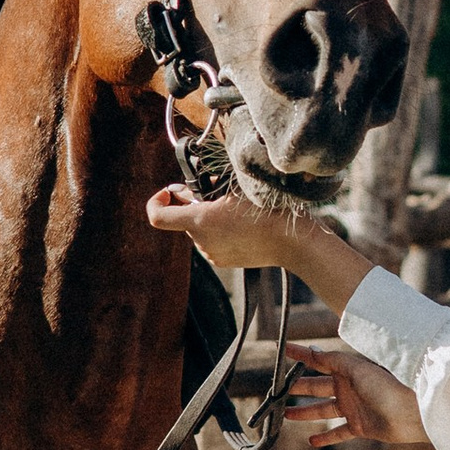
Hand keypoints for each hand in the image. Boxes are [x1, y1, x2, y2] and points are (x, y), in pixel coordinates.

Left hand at [146, 175, 375, 316]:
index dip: (157, 200)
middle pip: (183, 218)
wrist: (292, 242)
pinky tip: (242, 224)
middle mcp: (200, 240)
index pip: (157, 215)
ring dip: (209, 216)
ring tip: (235, 207)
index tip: (171, 191)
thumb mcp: (234, 188)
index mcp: (199, 220)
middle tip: (217, 191)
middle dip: (194, 203)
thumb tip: (187, 191)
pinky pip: (212, 240)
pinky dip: (220, 230)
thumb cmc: (266, 210)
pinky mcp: (223, 261)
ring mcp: (211, 254)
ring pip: (199, 228)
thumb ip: (204, 188)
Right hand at [283, 350, 434, 449]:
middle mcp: (349, 387)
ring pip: (323, 410)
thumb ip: (333, 360)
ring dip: (305, 412)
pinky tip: (311, 441)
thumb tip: (311, 350)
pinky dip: (326, 438)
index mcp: (348, 369)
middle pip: (317, 387)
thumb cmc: (390, 385)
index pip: (319, 360)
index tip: (282, 350)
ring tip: (285, 414)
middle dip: (298, 387)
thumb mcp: (358, 368)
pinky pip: (339, 433)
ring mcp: (354, 408)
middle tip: (277, 389)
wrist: (415, 411)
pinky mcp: (361, 427)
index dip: (301, 355)